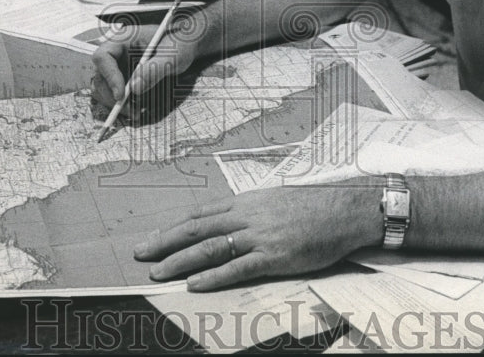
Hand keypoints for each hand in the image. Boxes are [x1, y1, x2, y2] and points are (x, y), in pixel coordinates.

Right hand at [91, 20, 198, 112]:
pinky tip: (137, 109)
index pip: (103, 56)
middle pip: (100, 75)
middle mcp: (117, 52)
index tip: (121, 95)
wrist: (186, 45)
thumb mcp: (173, 55)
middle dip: (111, 96)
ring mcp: (118, 65)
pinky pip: (114, 93)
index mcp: (123, 38)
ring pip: (104, 87)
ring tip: (135, 113)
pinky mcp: (124, 77)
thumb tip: (135, 88)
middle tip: (129, 110)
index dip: (109, 76)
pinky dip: (122, 103)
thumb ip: (155, 69)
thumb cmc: (180, 44)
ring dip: (115, 103)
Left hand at [133, 179, 382, 290]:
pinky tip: (195, 284)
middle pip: (197, 229)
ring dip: (180, 260)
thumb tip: (229, 220)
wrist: (343, 210)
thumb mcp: (275, 200)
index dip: (174, 226)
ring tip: (158, 271)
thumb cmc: (313, 206)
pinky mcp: (274, 255)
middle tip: (140, 253)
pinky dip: (213, 276)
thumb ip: (250, 210)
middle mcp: (247, 215)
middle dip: (165, 241)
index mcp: (246, 202)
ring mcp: (259, 235)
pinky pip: (237, 267)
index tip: (153, 235)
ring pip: (211, 248)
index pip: (200, 214)